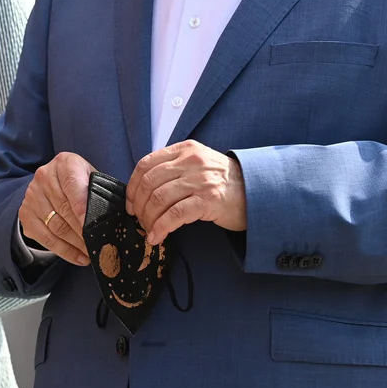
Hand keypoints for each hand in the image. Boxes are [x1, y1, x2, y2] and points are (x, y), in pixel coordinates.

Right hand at [18, 152, 93, 265]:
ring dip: (75, 244)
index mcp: (64, 163)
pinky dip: (64, 251)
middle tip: (98, 245)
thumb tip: (115, 216)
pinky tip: (79, 258)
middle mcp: (44, 177)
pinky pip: (45, 238)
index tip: (90, 224)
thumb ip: (99, 191)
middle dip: (82, 231)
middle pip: (64, 209)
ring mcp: (31, 196)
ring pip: (55, 226)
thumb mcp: (90, 178)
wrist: (51, 181)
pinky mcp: (25, 214)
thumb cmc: (79, 182)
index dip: (81, 205)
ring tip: (92, 254)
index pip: (72, 185)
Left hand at [127, 140, 247, 244]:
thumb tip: (142, 190)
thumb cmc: (223, 181)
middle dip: (138, 206)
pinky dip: (161, 228)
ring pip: (159, 199)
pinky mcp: (208, 200)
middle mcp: (191, 161)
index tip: (130, 204)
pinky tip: (157, 237)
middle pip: (149, 183)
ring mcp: (200, 180)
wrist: (256, 191)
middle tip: (139, 220)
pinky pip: (174, 215)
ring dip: (148, 219)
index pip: (146, 164)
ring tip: (149, 230)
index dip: (132, 186)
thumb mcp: (198, 163)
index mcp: (184, 149)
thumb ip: (173, 168)